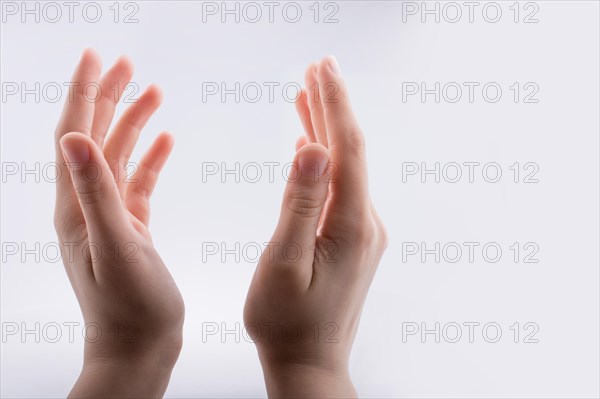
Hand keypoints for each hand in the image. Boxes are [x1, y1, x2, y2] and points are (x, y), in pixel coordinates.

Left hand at [53, 49, 183, 397]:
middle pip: (94, 137)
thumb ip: (96, 193)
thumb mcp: (115, 247)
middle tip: (127, 63)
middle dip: (108, 97)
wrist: (140, 346)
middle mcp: (87, 206)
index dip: (84, 93)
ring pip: (119, 157)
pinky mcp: (132, 229)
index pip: (74, 135)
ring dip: (134, 123)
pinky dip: (151, 158)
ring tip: (154, 91)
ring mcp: (110, 217)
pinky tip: (166, 141)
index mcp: (76, 207)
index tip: (97, 58)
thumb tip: (74, 138)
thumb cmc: (129, 308)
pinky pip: (139, 183)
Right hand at [244, 56, 387, 397]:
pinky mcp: (353, 240)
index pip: (346, 149)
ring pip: (344, 169)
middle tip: (317, 67)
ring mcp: (362, 232)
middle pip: (350, 152)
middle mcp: (366, 224)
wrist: (309, 362)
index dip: (333, 105)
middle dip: (333, 107)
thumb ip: (299, 204)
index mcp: (352, 225)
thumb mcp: (284, 263)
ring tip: (307, 95)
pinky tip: (309, 148)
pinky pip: (340, 189)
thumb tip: (312, 149)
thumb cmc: (287, 321)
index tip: (321, 68)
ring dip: (326, 131)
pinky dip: (324, 162)